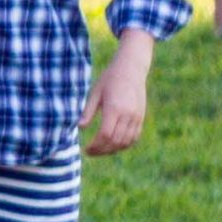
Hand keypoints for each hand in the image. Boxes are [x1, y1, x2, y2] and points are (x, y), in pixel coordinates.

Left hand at [82, 41, 152, 155]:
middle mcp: (128, 114)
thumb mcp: (95, 93)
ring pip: (126, 142)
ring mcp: (137, 116)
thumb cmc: (109, 79)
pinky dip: (124, 145)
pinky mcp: (141, 117)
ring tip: (100, 150)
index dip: (95, 145)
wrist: (131, 68)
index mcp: (115, 108)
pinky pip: (134, 137)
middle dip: (102, 150)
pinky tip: (113, 146)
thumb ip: (88, 111)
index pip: (105, 135)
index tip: (86, 149)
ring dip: (112, 150)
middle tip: (90, 152)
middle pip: (115, 141)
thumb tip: (80, 128)